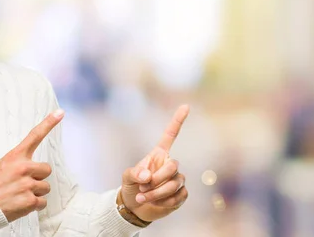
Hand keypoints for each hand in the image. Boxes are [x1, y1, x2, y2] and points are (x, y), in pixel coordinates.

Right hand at [0, 109, 63, 221]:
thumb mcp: (0, 166)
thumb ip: (18, 163)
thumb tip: (33, 168)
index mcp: (15, 156)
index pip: (34, 136)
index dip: (49, 123)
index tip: (60, 113)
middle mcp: (23, 168)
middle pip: (46, 169)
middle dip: (38, 177)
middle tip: (23, 184)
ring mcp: (27, 184)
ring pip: (45, 188)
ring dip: (35, 193)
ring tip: (18, 196)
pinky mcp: (30, 201)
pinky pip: (42, 202)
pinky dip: (34, 206)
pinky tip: (20, 205)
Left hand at [120, 105, 189, 221]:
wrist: (134, 207)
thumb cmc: (131, 187)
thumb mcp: (127, 177)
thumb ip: (135, 173)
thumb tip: (148, 176)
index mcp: (158, 154)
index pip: (170, 135)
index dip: (177, 121)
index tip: (186, 106)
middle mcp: (169, 164)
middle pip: (174, 166)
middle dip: (158, 179)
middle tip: (143, 186)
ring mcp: (177, 179)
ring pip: (176, 183)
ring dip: (157, 193)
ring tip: (142, 197)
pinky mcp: (181, 194)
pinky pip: (179, 196)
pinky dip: (165, 202)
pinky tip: (155, 204)